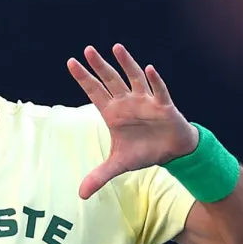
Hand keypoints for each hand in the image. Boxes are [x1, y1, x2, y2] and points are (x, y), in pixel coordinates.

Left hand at [68, 44, 199, 199]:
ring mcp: (145, 101)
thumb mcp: (118, 165)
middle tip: (87, 50)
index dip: (83, 78)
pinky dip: (155, 80)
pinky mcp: (163, 106)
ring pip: (133, 78)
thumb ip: (99, 176)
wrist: (171, 152)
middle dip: (99, 66)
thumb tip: (81, 195)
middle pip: (110, 80)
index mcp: (112, 112)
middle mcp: (127, 102)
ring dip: (126, 63)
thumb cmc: (143, 152)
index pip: (94, 91)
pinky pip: (159, 91)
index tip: (70, 62)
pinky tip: (150, 68)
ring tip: (116, 48)